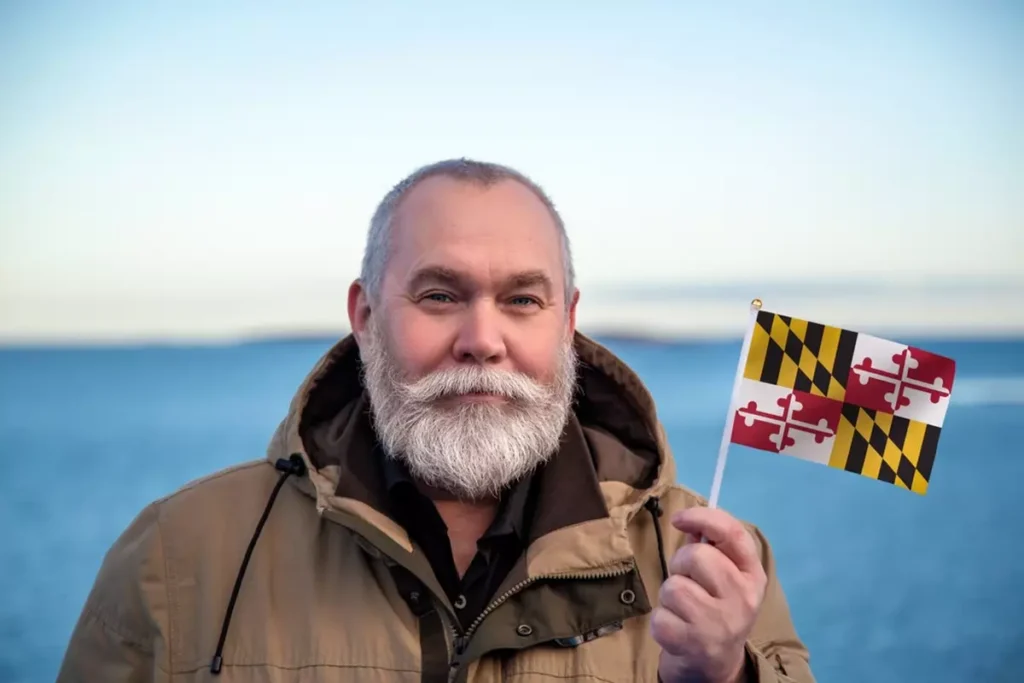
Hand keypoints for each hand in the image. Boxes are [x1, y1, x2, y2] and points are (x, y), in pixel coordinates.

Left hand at [650, 507, 766, 682]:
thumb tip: (689, 521)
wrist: (716, 663)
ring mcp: (719, 623)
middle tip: (686, 579)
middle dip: (681, 563)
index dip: (703, 517)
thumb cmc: (715, 608)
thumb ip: (709, 548)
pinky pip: (660, 615)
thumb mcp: (724, 578)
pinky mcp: (693, 643)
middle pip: (696, 556)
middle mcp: (742, 598)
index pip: (733, 533)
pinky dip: (661, 620)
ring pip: (674, 586)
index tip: (678, 518)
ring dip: (669, 594)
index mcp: (752, 575)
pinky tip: (677, 627)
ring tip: (682, 608)